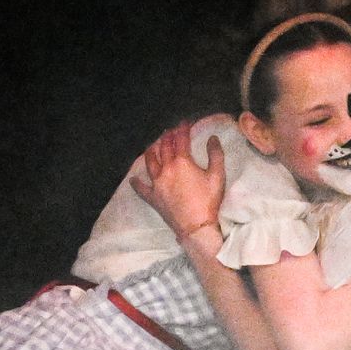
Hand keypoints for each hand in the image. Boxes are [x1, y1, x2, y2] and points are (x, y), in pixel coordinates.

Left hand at [130, 124, 224, 240]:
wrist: (196, 226)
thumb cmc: (208, 201)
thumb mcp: (217, 176)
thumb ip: (215, 155)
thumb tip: (212, 138)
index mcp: (182, 162)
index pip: (181, 140)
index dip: (182, 129)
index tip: (184, 123)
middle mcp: (166, 169)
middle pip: (164, 148)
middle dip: (167, 137)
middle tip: (169, 131)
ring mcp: (157, 183)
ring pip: (150, 162)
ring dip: (151, 151)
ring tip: (153, 146)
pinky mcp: (153, 198)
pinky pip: (142, 189)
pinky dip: (137, 183)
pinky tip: (132, 179)